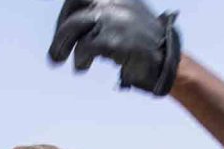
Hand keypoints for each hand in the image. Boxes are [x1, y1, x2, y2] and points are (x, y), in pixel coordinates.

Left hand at [49, 0, 181, 96]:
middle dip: (60, 30)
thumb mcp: (122, 17)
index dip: (65, 13)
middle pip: (73, 6)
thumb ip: (100, 15)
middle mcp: (114, 1)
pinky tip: (83, 66)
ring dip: (61, 44)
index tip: (62, 30)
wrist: (166, 61)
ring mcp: (114, 19)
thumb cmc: (141, 42)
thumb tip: (68, 25)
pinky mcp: (114, 39)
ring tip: (60, 59)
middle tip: (56, 52)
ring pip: (74, 26)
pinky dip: (80, 59)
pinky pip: (85, 46)